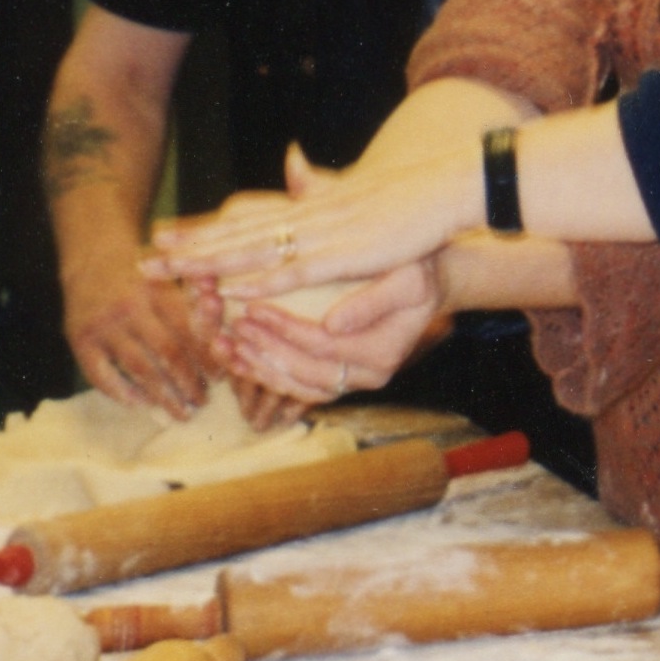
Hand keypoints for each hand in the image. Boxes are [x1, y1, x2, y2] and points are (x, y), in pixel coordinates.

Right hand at [63, 249, 211, 416]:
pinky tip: (141, 405)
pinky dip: (123, 394)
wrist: (91, 257)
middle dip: (190, 383)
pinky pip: (102, 375)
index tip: (220, 378)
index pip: (189, 331)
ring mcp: (103, 325)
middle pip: (168, 353)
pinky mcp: (79, 340)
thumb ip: (196, 300)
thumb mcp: (170, 275)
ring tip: (182, 413)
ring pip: (140, 369)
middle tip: (203, 402)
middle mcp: (130, 307)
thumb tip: (226, 337)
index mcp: (158, 290)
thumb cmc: (143, 271)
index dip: (207, 358)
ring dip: (164, 396)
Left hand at [144, 142, 479, 303]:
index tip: (164, 235)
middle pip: (236, 233)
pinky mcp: (343, 255)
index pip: (244, 218)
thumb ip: (317, 182)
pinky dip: (260, 281)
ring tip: (170, 273)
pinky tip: (230, 289)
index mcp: (306, 208)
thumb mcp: (353, 189)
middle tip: (144, 259)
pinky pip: (293, 271)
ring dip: (209, 264)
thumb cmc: (405, 196)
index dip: (203, 229)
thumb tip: (292, 158)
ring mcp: (321, 236)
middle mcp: (304, 218)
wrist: (444, 188)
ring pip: (253, 251)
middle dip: (188, 249)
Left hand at [219, 259, 445, 407]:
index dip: (285, 330)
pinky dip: (271, 375)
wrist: (428, 285)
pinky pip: (301, 388)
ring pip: (300, 388)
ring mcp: (355, 381)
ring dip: (262, 370)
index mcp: (383, 353)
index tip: (254, 308)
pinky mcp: (342, 378)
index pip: (323, 347)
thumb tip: (333, 324)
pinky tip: (244, 360)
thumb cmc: (417, 272)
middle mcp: (370, 376)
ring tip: (230, 348)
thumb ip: (373, 301)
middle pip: (307, 373)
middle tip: (234, 328)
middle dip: (266, 351)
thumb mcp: (408, 278)